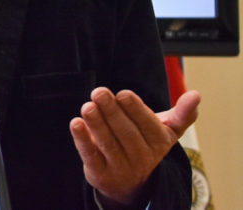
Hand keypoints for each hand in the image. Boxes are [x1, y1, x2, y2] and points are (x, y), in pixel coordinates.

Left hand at [69, 87, 199, 208]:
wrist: (129, 181)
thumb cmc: (145, 143)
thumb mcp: (166, 131)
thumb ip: (182, 114)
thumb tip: (197, 94)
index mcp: (159, 143)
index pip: (147, 125)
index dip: (134, 109)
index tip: (123, 93)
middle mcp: (142, 158)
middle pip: (126, 133)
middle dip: (112, 112)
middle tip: (99, 92)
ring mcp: (121, 168)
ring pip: (108, 144)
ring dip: (97, 123)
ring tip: (88, 106)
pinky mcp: (100, 174)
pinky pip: (91, 156)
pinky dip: (83, 139)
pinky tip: (76, 123)